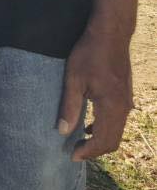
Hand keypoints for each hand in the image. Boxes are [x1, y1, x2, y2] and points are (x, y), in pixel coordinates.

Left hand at [57, 27, 133, 159]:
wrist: (111, 34)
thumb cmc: (89, 53)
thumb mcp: (74, 78)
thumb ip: (70, 106)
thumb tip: (62, 131)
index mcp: (111, 107)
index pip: (102, 141)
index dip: (87, 152)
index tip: (71, 155)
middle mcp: (123, 109)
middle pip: (112, 141)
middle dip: (94, 150)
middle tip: (74, 151)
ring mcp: (127, 102)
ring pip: (117, 132)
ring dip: (100, 140)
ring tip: (79, 139)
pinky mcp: (125, 96)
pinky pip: (118, 121)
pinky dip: (105, 128)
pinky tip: (90, 123)